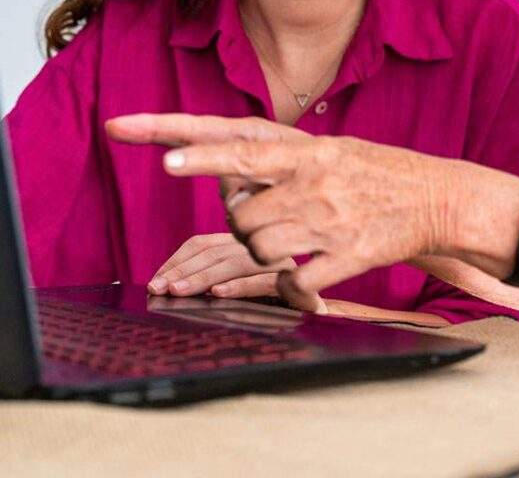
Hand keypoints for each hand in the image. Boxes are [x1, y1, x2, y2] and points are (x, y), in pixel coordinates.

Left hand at [108, 113, 458, 311]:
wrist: (437, 198)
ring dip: (264, 252)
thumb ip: (283, 160)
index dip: (200, 153)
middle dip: (242, 224)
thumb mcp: (334, 150)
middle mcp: (316, 183)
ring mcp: (331, 221)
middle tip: (269, 219)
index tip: (160, 155)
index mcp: (310, 151)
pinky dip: (289, 284)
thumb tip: (230, 179)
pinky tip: (305, 272)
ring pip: (259, 247)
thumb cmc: (380, 172)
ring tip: (294, 241)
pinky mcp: (347, 257)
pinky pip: (292, 280)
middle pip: (240, 214)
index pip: (243, 148)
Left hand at [146, 232, 298, 300]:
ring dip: (204, 277)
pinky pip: (266, 281)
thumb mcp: (232, 295)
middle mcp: (263, 248)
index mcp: (246, 246)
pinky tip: (218, 294)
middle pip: (217, 251)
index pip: (204, 244)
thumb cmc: (268, 312)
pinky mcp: (298, 285)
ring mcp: (282, 264)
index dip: (177, 261)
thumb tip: (165, 285)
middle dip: (183, 270)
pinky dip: (240, 286)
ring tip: (179, 292)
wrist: (315, 323)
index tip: (155, 281)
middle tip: (159, 288)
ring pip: (237, 262)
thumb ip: (208, 283)